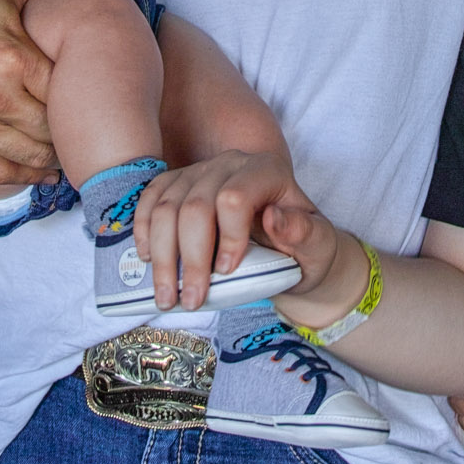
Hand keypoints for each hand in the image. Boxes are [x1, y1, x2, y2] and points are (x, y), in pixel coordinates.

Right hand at [0, 0, 110, 186]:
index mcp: (9, 57)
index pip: (66, 93)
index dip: (87, 96)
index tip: (101, 94)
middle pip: (50, 129)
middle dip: (73, 129)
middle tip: (92, 125)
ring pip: (26, 155)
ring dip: (52, 156)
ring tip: (73, 149)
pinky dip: (21, 176)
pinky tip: (41, 173)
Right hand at [132, 150, 310, 311]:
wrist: (287, 249)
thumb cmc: (304, 247)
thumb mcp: (319, 246)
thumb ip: (305, 232)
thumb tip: (274, 217)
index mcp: (268, 171)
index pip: (234, 197)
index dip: (227, 238)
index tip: (227, 271)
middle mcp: (232, 163)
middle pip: (195, 206)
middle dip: (189, 259)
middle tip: (191, 300)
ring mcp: (200, 171)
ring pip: (166, 209)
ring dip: (162, 258)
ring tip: (168, 297)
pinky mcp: (178, 184)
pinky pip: (150, 202)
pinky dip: (144, 232)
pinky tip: (148, 260)